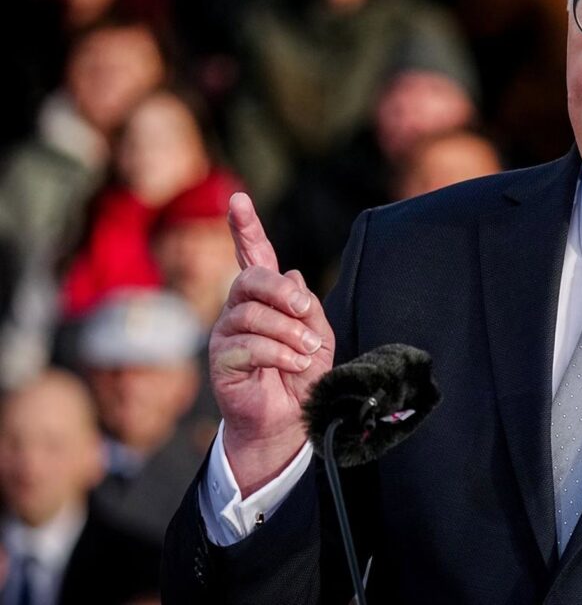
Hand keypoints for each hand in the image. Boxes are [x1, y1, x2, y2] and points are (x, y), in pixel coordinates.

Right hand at [210, 193, 334, 495]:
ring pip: (253, 315)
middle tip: (305, 310)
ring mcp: (226, 335)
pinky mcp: (221, 362)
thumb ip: (308, 308)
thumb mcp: (318, 338)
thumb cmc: (302, 377)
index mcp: (264, 299)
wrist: (290, 422)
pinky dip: (281, 354)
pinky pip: (250, 346)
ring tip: (307, 354)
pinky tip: (294, 366)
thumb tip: (294, 274)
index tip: (239, 200)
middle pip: (250, 280)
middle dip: (281, 291)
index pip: (253, 256)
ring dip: (289, 333)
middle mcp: (240, 310)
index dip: (246, 228)